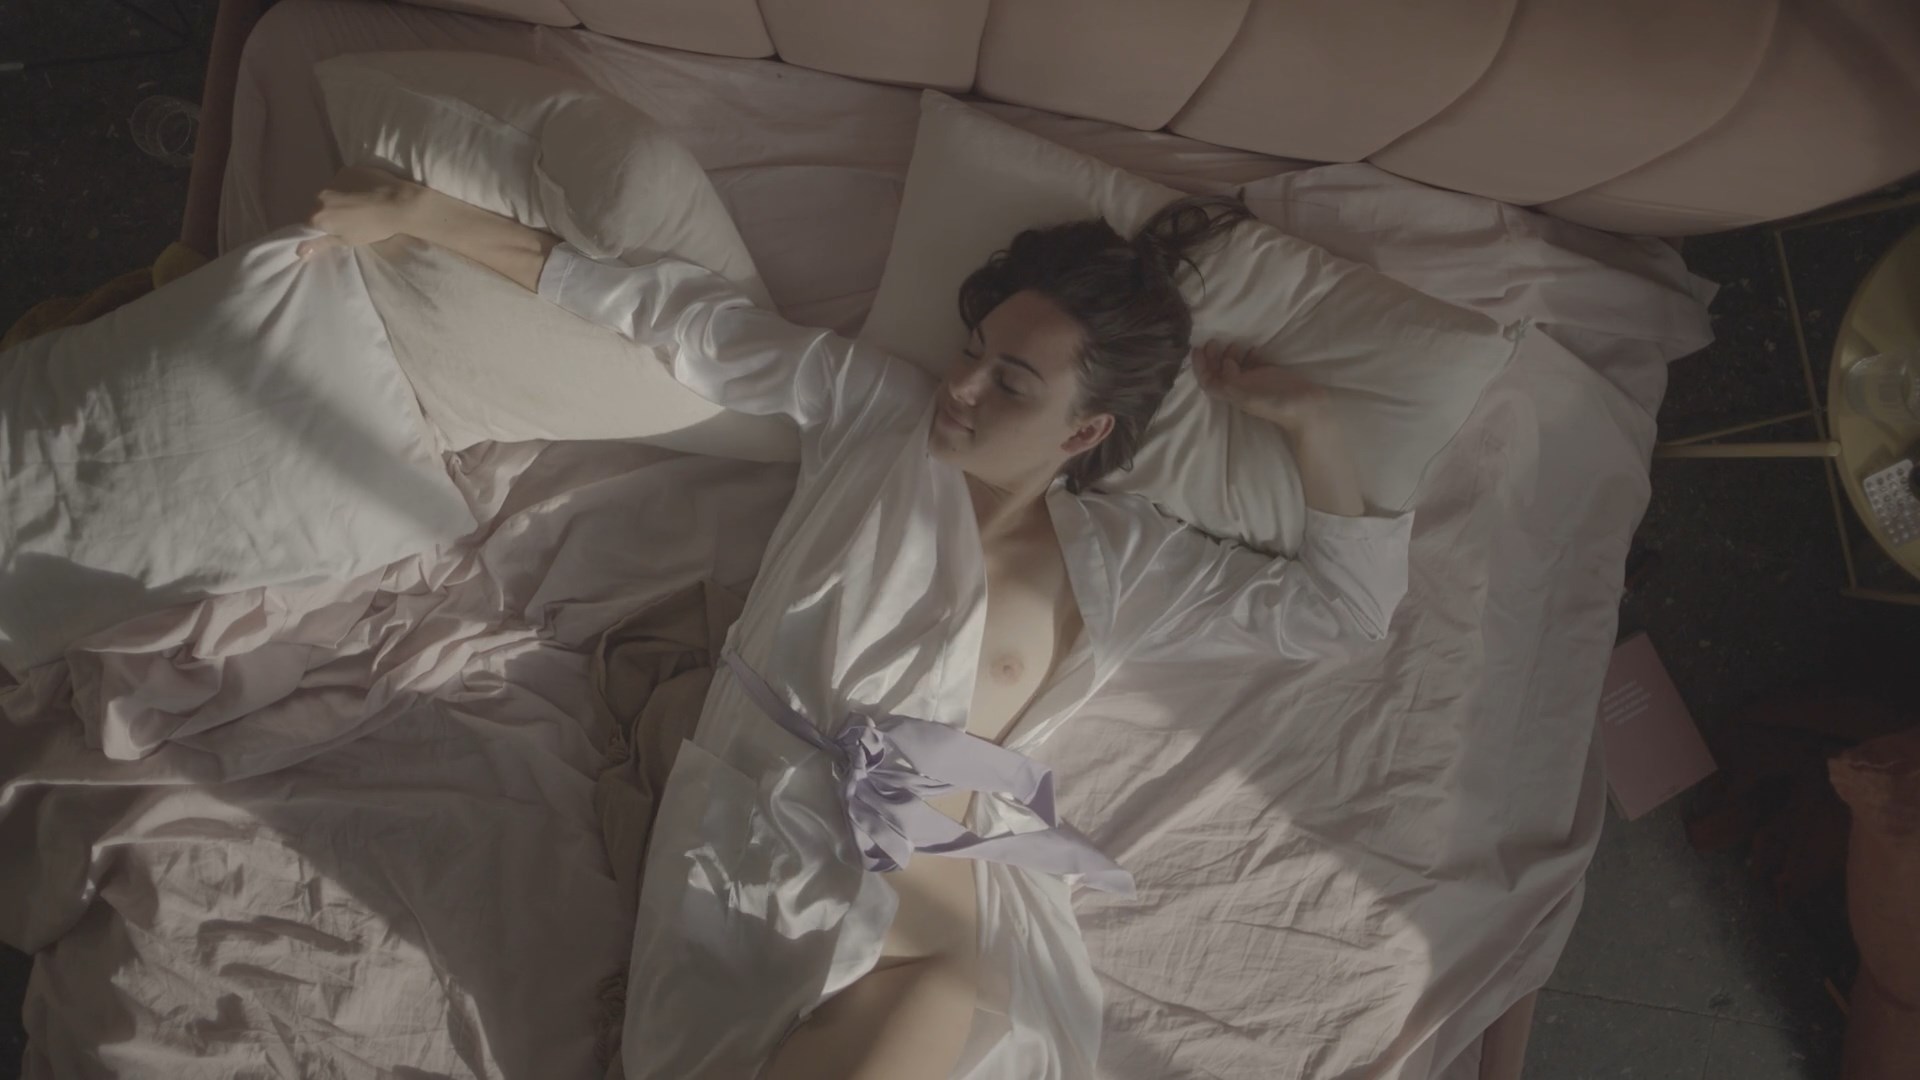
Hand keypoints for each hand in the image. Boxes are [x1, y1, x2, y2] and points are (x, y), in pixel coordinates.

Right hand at [298, 166, 428, 257]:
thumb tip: (299, 252)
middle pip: (320, 205)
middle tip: (351, 217)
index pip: (309, 222)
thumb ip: (321, 243)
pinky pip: (343, 180)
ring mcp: (334, 179)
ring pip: (332, 191)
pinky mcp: (348, 170)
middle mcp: (320, 195)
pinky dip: (351, 186)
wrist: (399, 203)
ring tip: (361, 203)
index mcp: (317, 215)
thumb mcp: (347, 240)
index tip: (335, 229)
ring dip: (340, 197)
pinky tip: (366, 191)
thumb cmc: (374, 228)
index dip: (322, 227)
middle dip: (331, 211)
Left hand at [1192, 341, 1330, 432]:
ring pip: (1234, 366)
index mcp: (1233, 394)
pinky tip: (1254, 347)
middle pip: (1219, 372)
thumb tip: (1224, 363)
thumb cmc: (1277, 404)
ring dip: (1230, 353)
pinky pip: (1253, 362)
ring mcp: (1254, 381)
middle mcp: (1240, 387)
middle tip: (1215, 340)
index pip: (1208, 381)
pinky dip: (1249, 354)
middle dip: (1213, 356)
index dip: (1199, 366)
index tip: (1197, 348)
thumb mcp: (1249, 397)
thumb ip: (1232, 382)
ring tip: (1235, 343)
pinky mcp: (1268, 374)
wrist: (1307, 407)